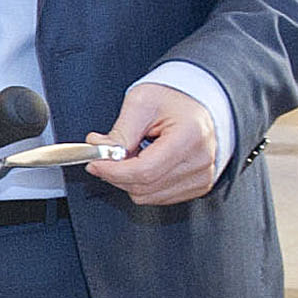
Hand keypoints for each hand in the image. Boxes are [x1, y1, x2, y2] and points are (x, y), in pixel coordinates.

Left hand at [85, 82, 218, 206]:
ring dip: (130, 179)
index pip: (145, 171)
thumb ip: (120, 132)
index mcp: (190, 136)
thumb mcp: (141, 103)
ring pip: (148, 196)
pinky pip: (159, 197)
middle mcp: (200, 161)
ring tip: (135, 153)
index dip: (114, 171)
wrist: (197, 103)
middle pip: (144, 186)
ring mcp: (202, 177)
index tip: (95, 163)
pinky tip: (148, 163)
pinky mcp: (199, 186)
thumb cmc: (174, 99)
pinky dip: (144, 184)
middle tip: (107, 154)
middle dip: (117, 174)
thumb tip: (99, 151)